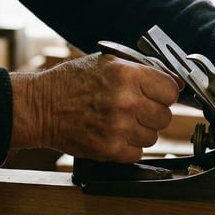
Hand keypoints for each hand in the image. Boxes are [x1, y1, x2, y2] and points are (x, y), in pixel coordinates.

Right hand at [9, 52, 182, 160]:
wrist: (40, 107)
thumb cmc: (71, 82)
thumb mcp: (106, 62)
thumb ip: (141, 69)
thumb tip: (174, 81)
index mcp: (128, 75)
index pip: (171, 91)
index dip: (165, 93)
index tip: (158, 95)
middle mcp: (126, 101)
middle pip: (165, 116)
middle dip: (153, 113)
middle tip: (137, 109)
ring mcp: (119, 128)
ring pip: (153, 137)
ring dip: (141, 131)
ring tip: (121, 122)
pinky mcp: (109, 149)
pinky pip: (137, 152)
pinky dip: (129, 147)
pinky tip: (115, 135)